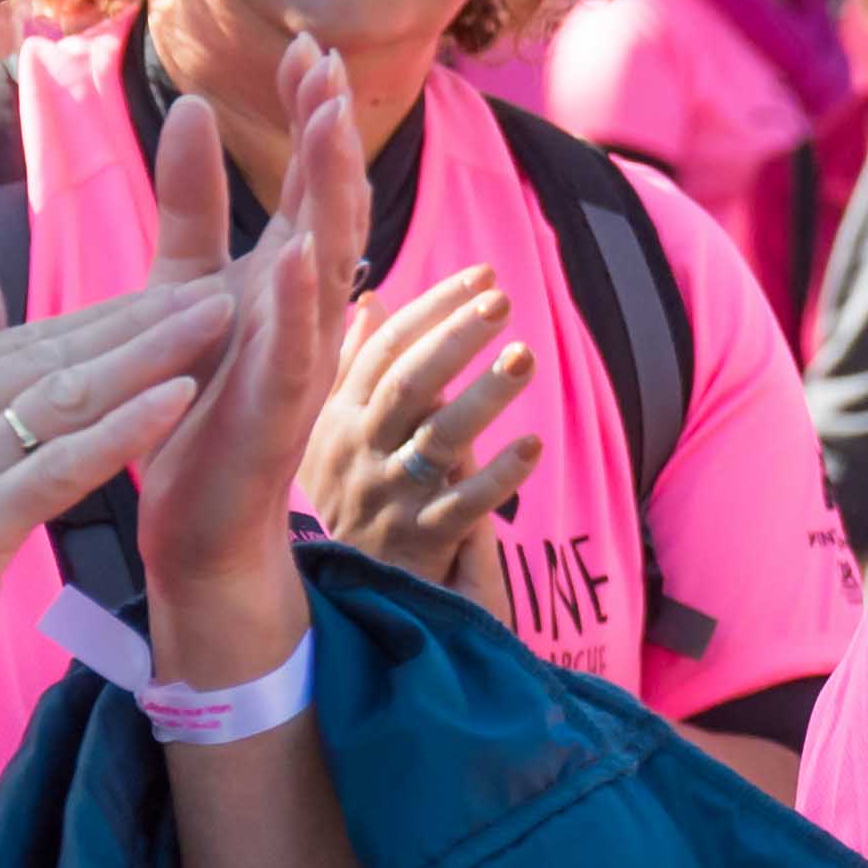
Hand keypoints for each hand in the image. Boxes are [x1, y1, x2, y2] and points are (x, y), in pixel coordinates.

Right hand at [0, 269, 231, 753]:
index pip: (17, 343)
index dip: (102, 317)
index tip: (170, 293)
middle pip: (46, 357)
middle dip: (138, 321)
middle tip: (218, 289)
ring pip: (60, 399)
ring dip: (147, 356)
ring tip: (216, 324)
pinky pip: (59, 467)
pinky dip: (124, 429)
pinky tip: (180, 398)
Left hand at [130, 34, 362, 684]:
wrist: (195, 524)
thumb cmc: (195, 408)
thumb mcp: (184, 290)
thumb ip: (191, 206)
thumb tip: (190, 106)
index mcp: (283, 279)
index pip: (306, 180)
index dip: (311, 114)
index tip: (305, 46)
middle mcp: (306, 311)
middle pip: (332, 208)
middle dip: (330, 134)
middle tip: (326, 64)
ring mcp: (299, 360)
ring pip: (329, 266)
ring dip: (328, 197)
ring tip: (327, 127)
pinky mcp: (278, 413)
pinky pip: (298, 353)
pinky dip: (301, 305)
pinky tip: (295, 258)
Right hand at [298, 263, 543, 613]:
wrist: (346, 591)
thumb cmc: (351, 494)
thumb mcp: (334, 430)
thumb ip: (354, 366)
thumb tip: (369, 298)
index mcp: (337, 417)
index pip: (384, 350)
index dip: (433, 309)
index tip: (482, 276)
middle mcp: (359, 452)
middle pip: (408, 386)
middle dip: (454, 338)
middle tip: (501, 301)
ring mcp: (390, 496)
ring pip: (438, 440)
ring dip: (483, 396)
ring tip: (524, 357)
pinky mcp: (421, 540)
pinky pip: (464, 505)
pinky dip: (499, 475)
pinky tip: (533, 445)